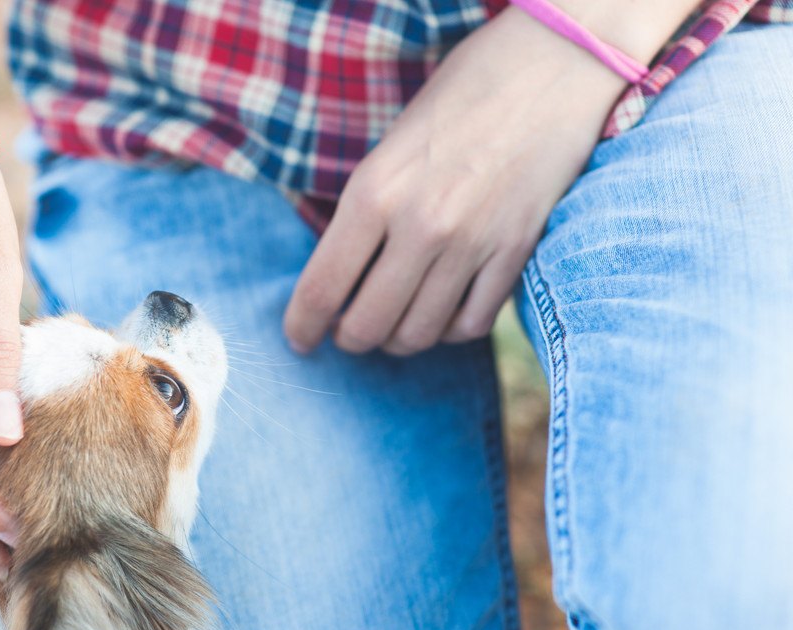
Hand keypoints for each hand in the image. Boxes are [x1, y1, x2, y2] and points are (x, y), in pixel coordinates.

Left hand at [283, 6, 639, 355]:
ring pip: (419, 335)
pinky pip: (471, 325)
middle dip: (350, 339)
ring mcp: (472, 244)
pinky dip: (450, 330)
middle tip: (349, 331)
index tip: (300, 339)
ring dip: (399, 339)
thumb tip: (340, 279)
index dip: (302, 328)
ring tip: (395, 323)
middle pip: (366, 327)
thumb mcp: (388, 151)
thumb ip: (363, 215)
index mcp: (373, 193)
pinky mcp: (516, 253)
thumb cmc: (461, 97)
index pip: (321, 290)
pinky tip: (443, 312)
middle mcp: (420, 226)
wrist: (553, 65)